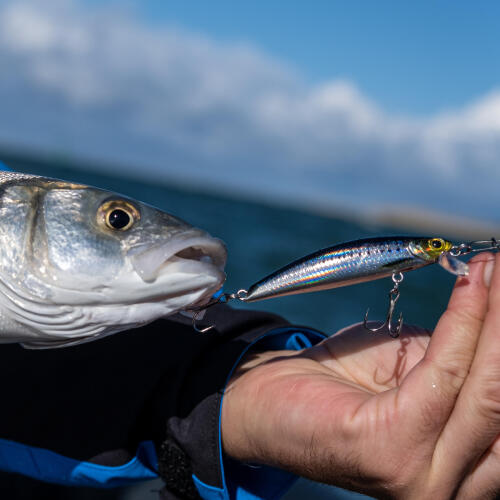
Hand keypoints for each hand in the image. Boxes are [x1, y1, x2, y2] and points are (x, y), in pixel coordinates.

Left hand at [222, 253, 499, 498]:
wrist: (274, 399)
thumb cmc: (346, 382)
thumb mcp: (413, 373)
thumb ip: (456, 364)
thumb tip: (495, 316)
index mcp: (461, 472)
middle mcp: (451, 489)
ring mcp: (424, 479)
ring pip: (485, 389)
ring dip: (494, 318)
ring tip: (496, 268)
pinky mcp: (392, 452)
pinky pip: (442, 374)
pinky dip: (461, 323)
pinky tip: (470, 284)